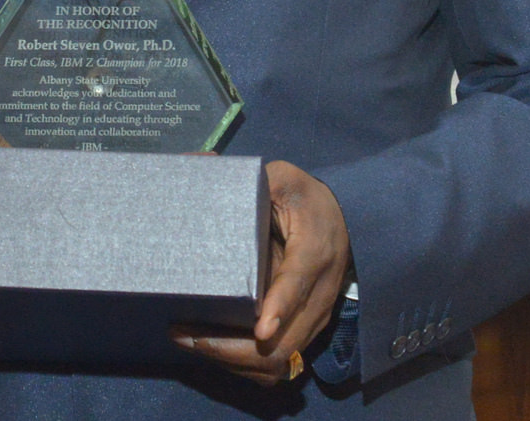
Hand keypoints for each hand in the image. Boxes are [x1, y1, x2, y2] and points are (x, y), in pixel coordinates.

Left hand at [171, 160, 350, 384]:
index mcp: (314, 250)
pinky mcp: (304, 330)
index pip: (300, 283)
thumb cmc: (306, 198)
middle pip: (285, 339)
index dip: (280, 306)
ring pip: (280, 361)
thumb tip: (204, 164)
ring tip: (188, 340)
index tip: (260, 330)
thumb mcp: (284, 178)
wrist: (344, 221)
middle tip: (185, 333)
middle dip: (233, 346)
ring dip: (233, 360)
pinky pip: (278, 364)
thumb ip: (251, 176)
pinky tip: (211, 350)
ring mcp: (313, 318)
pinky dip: (244, 366)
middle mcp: (319, 294)